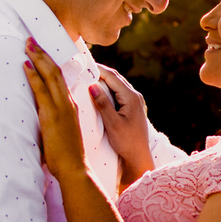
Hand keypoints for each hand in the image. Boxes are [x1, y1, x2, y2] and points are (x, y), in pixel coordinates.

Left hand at [23, 38, 86, 179]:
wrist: (76, 168)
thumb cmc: (68, 155)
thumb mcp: (63, 133)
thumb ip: (55, 122)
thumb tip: (42, 119)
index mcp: (70, 106)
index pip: (60, 79)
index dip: (50, 63)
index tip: (41, 52)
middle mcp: (67, 103)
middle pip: (55, 72)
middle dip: (43, 54)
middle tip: (31, 40)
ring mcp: (61, 108)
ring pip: (50, 76)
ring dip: (38, 58)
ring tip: (27, 45)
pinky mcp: (53, 115)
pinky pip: (42, 90)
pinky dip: (34, 75)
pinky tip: (26, 64)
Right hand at [90, 64, 153, 185]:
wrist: (138, 157)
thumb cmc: (126, 142)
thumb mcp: (112, 123)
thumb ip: (103, 103)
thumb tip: (92, 85)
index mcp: (131, 97)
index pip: (112, 76)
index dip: (97, 69)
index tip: (82, 64)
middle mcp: (135, 96)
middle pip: (115, 78)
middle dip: (99, 72)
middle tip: (82, 67)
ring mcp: (134, 102)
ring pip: (117, 85)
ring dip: (103, 80)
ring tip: (87, 76)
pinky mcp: (132, 108)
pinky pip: (118, 93)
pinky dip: (107, 89)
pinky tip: (97, 91)